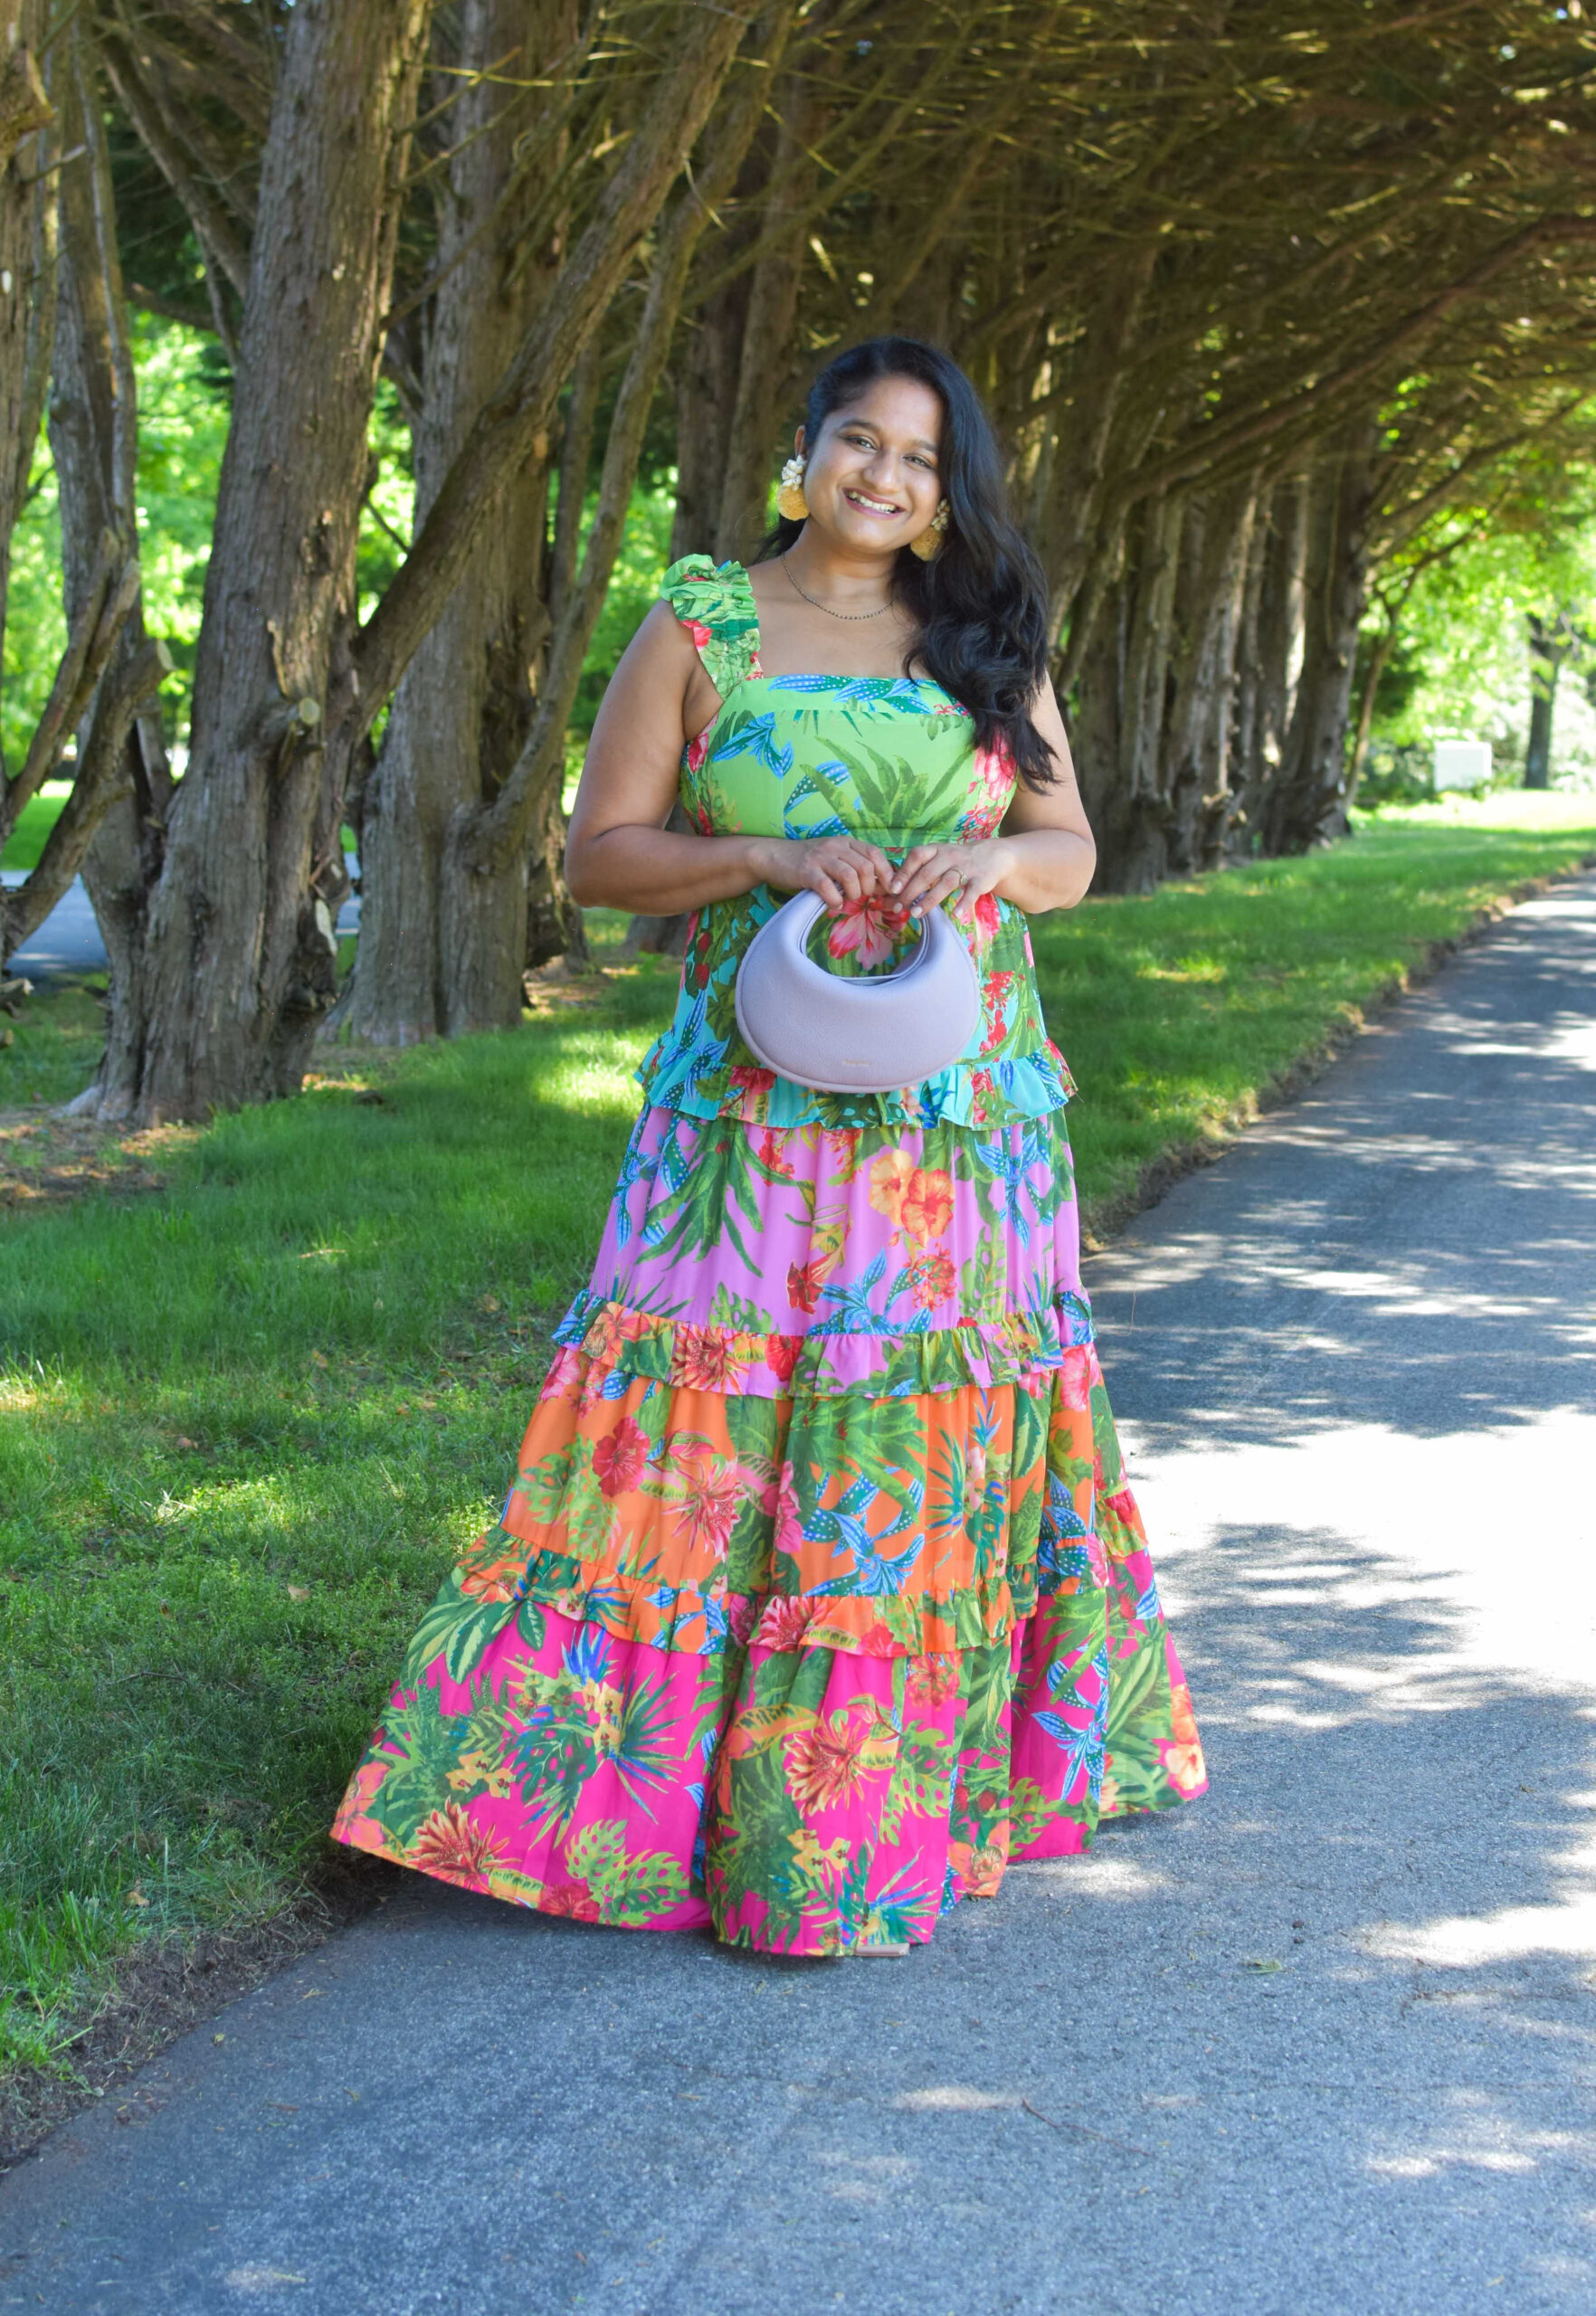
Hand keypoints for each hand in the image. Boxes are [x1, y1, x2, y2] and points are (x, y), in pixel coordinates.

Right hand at [748, 834, 894, 912]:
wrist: (775, 856)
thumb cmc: (808, 861)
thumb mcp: (834, 857)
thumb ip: (855, 866)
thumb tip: (882, 885)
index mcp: (846, 842)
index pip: (875, 853)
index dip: (886, 872)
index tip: (888, 888)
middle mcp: (835, 846)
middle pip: (865, 867)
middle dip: (869, 887)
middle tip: (862, 896)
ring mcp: (821, 858)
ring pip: (850, 876)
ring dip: (854, 894)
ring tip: (848, 899)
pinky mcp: (807, 871)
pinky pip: (828, 888)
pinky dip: (835, 900)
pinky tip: (833, 903)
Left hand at [889, 837, 1010, 920]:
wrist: (991, 856)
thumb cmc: (955, 861)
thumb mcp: (937, 858)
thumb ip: (919, 871)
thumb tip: (894, 891)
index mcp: (936, 849)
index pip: (917, 857)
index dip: (904, 872)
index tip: (893, 889)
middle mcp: (950, 856)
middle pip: (928, 873)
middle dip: (911, 891)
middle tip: (898, 908)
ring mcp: (966, 868)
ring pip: (946, 883)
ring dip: (930, 900)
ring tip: (915, 914)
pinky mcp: (981, 880)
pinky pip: (971, 892)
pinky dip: (964, 903)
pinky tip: (955, 914)